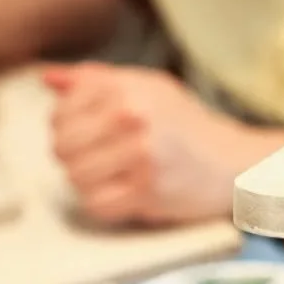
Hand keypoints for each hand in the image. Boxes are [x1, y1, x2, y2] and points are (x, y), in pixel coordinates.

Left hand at [43, 64, 261, 226]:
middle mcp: (132, 117)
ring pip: (75, 178)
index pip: (60, 113)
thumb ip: (96, 80)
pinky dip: (105, 204)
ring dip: (89, 183)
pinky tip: (123, 194)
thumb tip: (48, 79)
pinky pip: (96, 204)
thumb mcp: (148, 87)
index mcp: (127, 88)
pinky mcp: (147, 190)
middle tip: (102, 159)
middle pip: (62, 148)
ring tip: (114, 176)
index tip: (90, 134)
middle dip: (76, 157)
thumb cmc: (186, 126)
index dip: (67, 128)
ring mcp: (140, 155)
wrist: (235, 162)